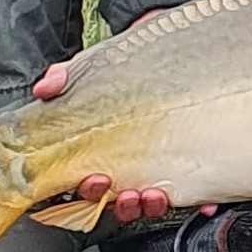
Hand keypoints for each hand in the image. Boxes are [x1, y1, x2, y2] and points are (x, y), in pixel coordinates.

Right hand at [33, 13, 212, 223]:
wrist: (185, 45)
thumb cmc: (142, 62)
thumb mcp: (103, 64)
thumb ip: (69, 75)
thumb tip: (45, 88)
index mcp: (110, 148)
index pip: (93, 182)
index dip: (91, 191)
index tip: (97, 180)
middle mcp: (138, 161)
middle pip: (123, 200)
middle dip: (124, 204)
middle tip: (128, 193)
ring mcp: (167, 164)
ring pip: (156, 201)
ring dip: (153, 206)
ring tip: (156, 195)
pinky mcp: (198, 162)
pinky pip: (199, 192)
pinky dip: (202, 202)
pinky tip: (205, 203)